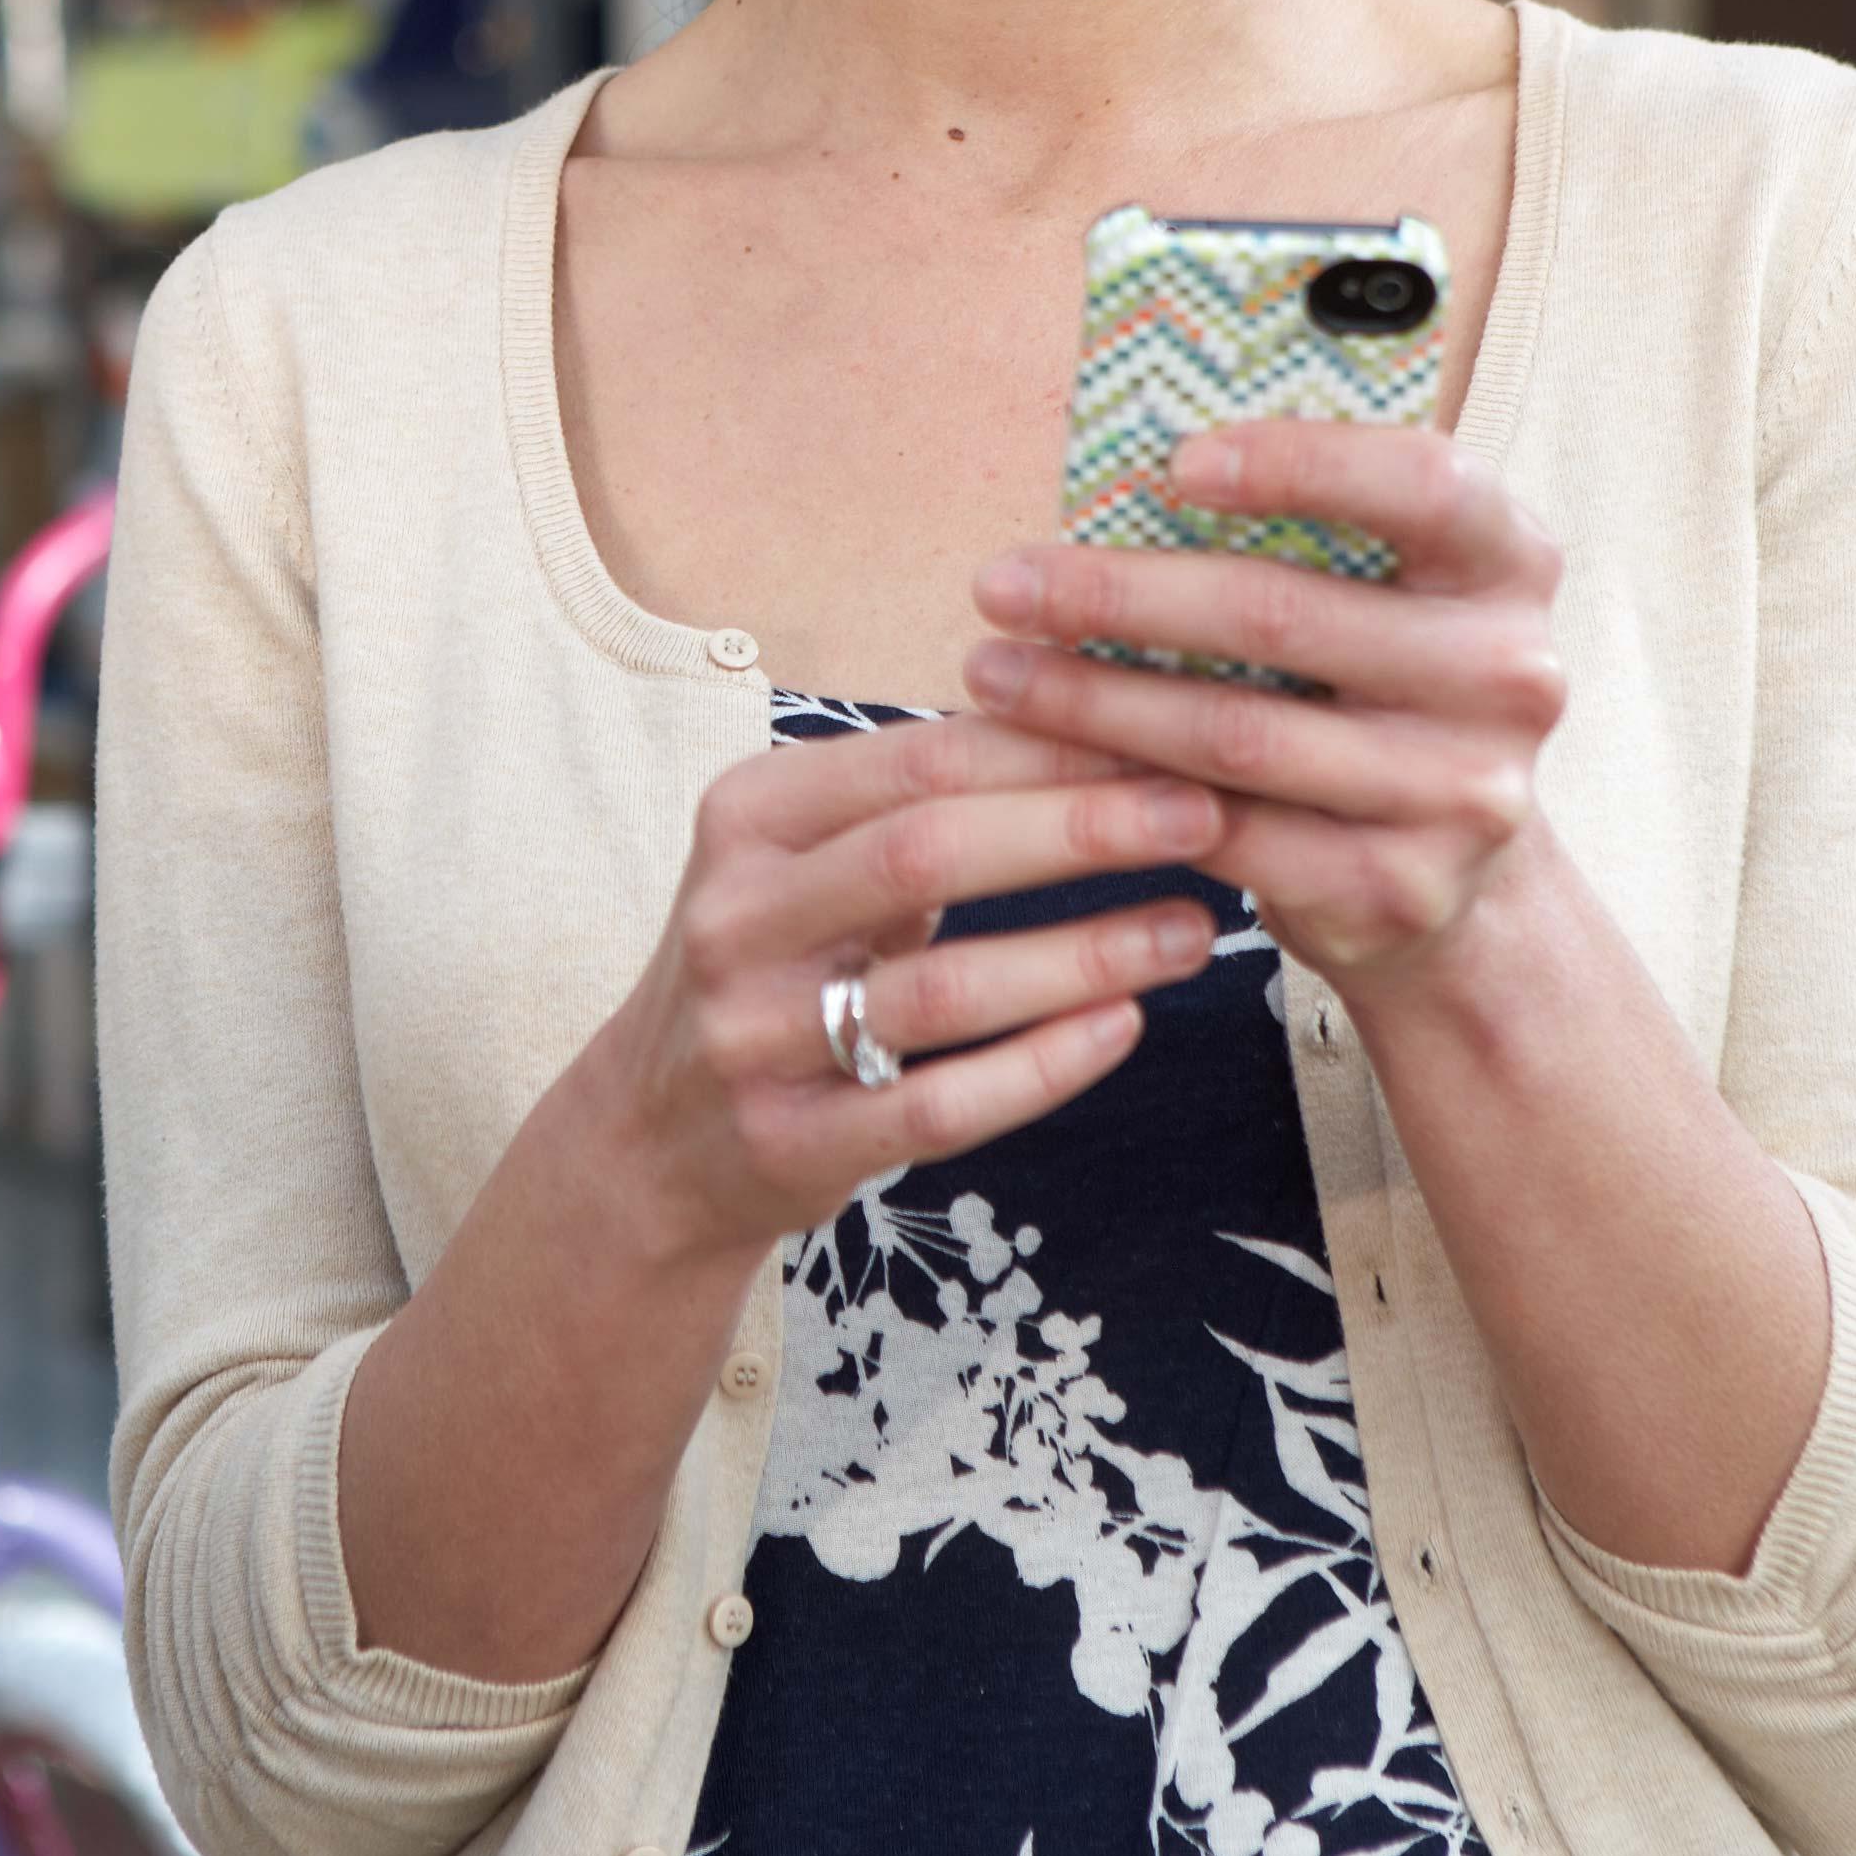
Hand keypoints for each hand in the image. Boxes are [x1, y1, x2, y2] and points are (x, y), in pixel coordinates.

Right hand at [577, 713, 1235, 1271]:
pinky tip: (1126, 1028)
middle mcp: (736, 915)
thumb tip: (1092, 713)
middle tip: (1201, 814)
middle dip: (1077, 829)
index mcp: (748, 815)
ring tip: (1194, 929)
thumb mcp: (807, 860)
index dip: (1045, 745)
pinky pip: (939, 1105)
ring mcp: (753, 1035)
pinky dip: (1043, 1066)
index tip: (1161, 734)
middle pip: (926, 853)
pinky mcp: (788, 1141)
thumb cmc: (775, 965)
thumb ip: (915, 800)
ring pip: (944, 988)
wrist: (653, 1134)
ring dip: (1086, 954)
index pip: (915, 759)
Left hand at [962, 417, 1568, 989]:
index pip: (1422, 480)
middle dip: (1119, 596)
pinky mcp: (1399, 887)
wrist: (1454, 878)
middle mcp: (1508, 674)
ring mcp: (1464, 792)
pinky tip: (1047, 766)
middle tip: (1002, 584)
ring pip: (1237, 733)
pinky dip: (1124, 796)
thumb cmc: (1375, 691)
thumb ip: (1298, 535)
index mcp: (1507, 564)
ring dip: (1092, 701)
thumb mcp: (1378, 595)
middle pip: (1283, 614)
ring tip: (995, 673)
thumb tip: (1116, 473)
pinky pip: (1231, 834)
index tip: (1173, 464)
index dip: (1299, 462)